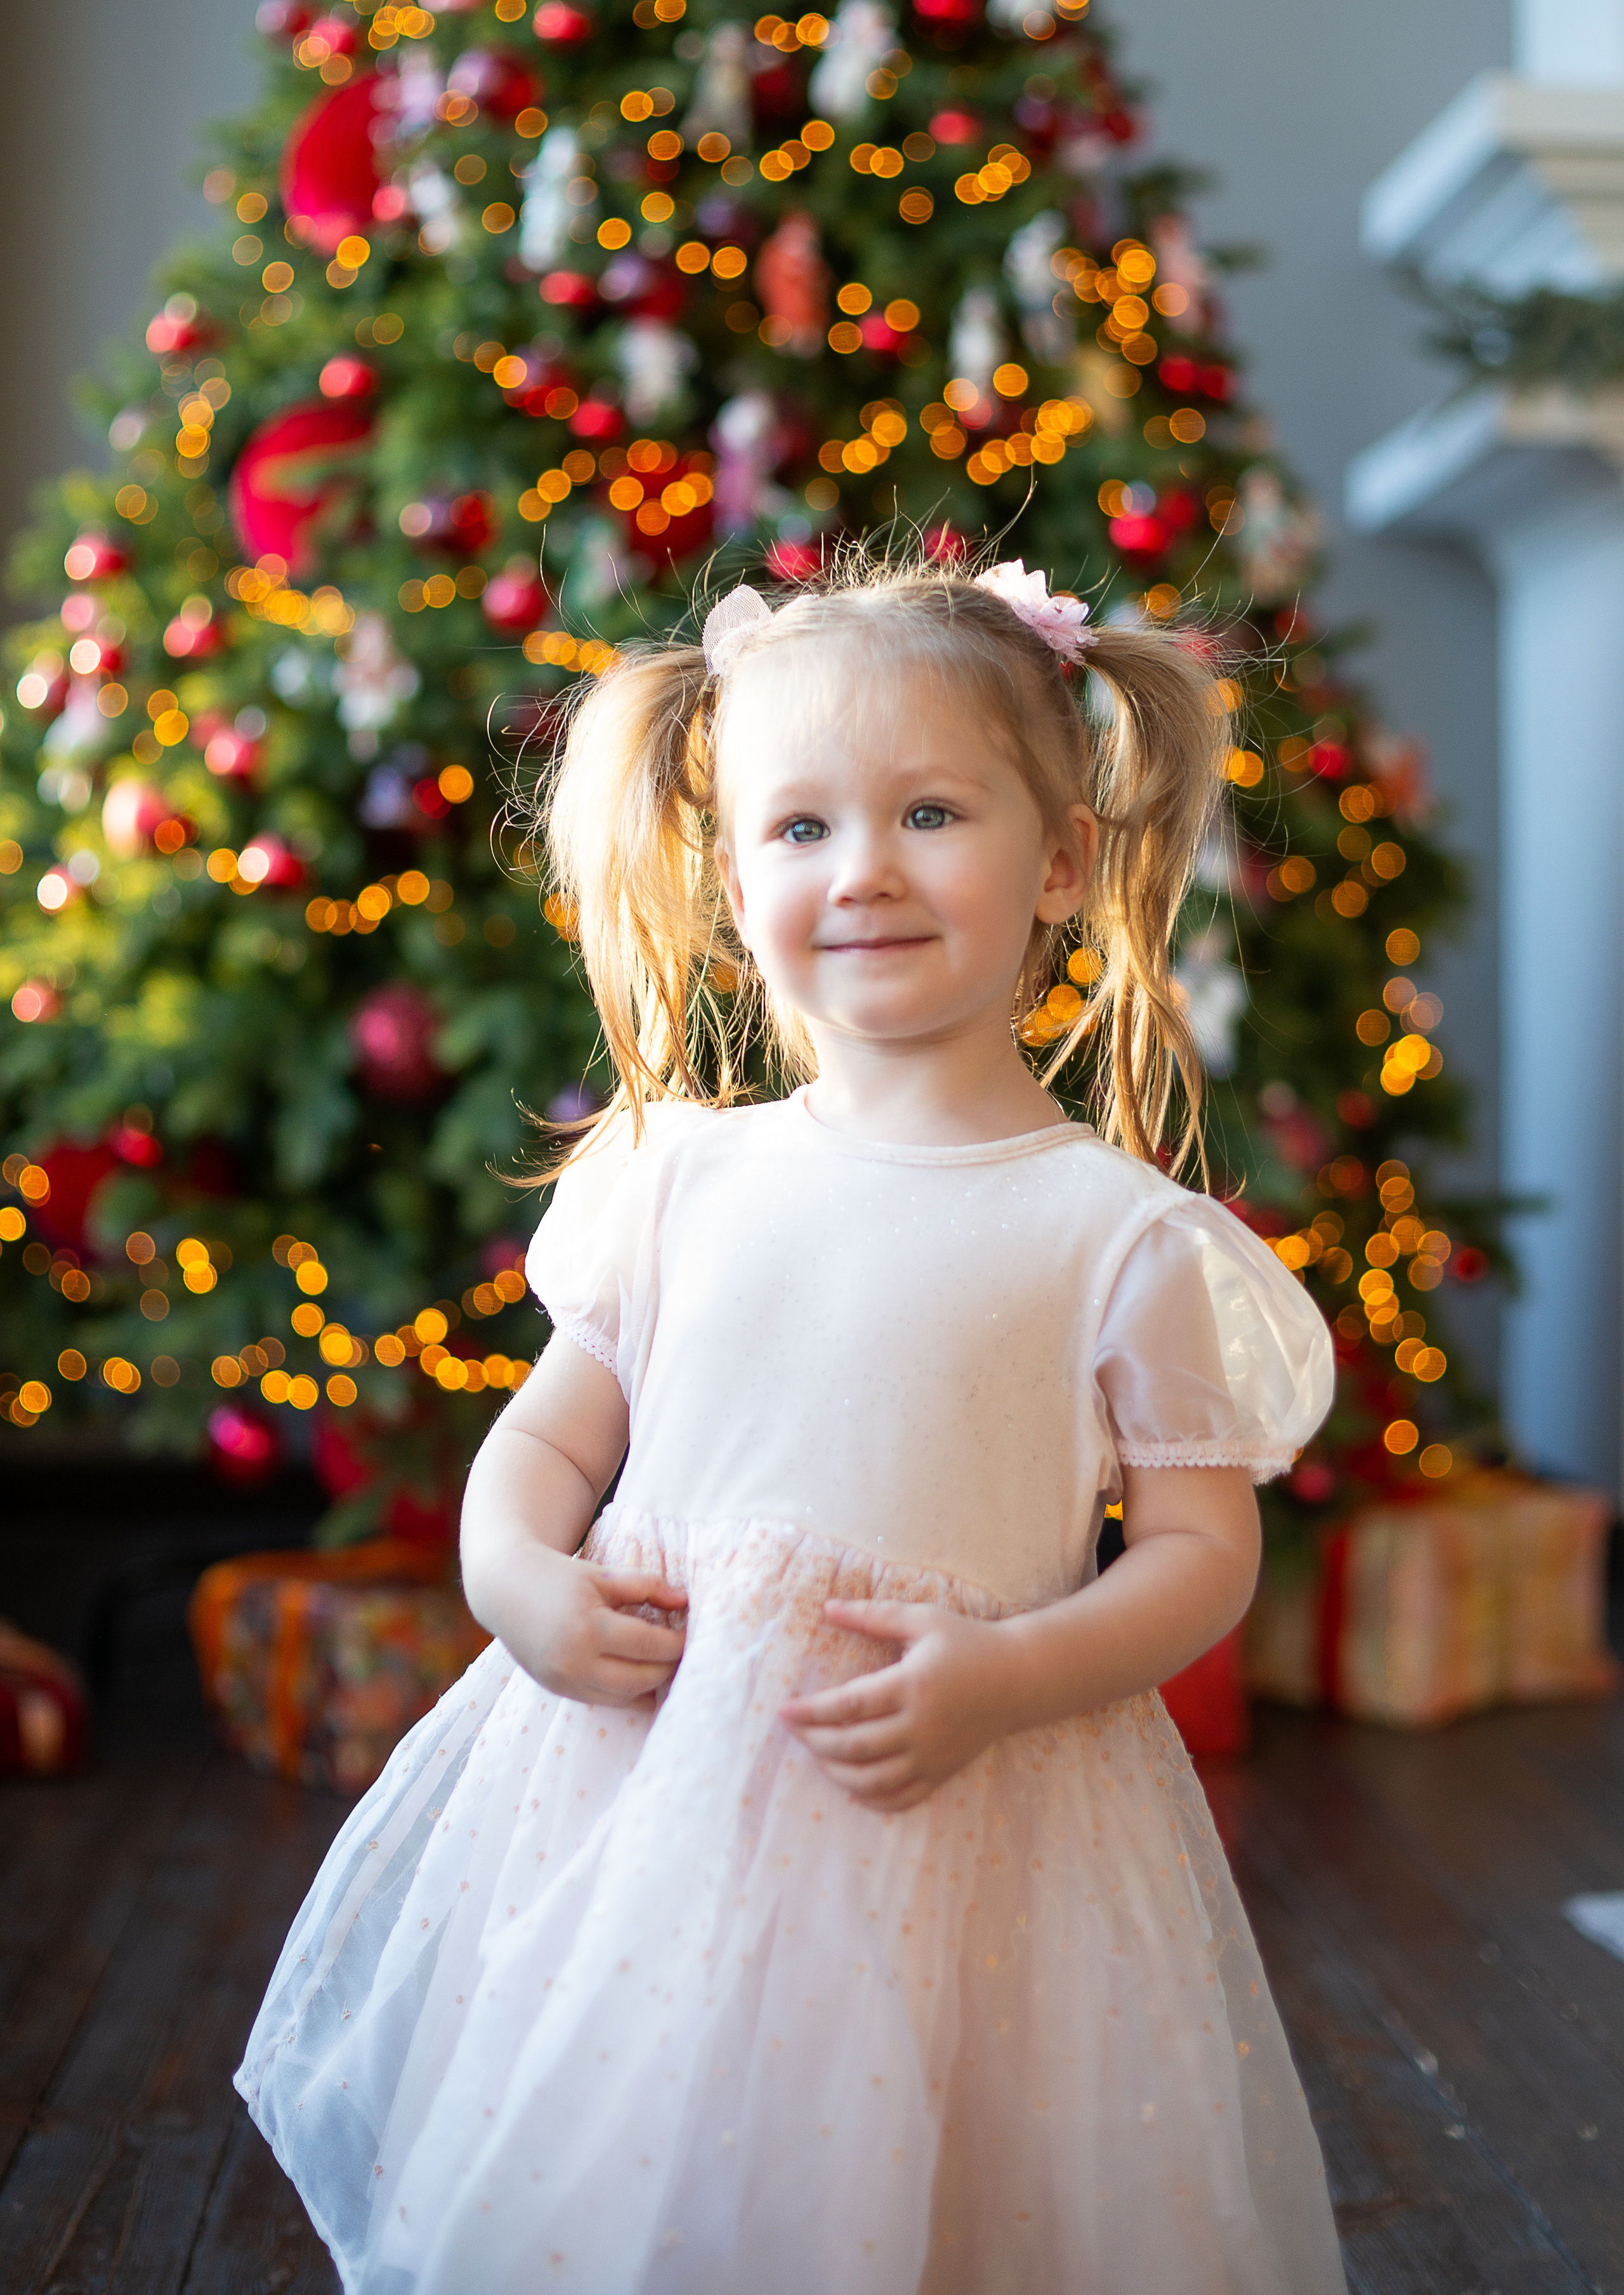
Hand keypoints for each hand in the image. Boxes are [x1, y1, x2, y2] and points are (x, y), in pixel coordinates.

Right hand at [505, 1549, 687, 1707]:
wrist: (505, 1589)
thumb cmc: (558, 1576)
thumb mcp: (602, 1574)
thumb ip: (646, 1585)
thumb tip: (683, 1601)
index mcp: (588, 1628)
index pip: (647, 1646)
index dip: (675, 1643)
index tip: (690, 1636)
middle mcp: (575, 1661)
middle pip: (640, 1678)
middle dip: (667, 1668)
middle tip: (683, 1653)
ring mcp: (564, 1681)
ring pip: (624, 1696)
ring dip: (650, 1685)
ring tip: (665, 1665)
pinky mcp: (558, 1689)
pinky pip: (603, 1700)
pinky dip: (627, 1693)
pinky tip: (641, 1678)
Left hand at [779, 1599, 1019, 1812]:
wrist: (1019, 1678)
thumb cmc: (968, 1642)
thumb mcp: (922, 1619)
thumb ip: (873, 1615)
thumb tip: (828, 1608)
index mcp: (912, 1684)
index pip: (849, 1705)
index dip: (811, 1711)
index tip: (783, 1710)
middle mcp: (921, 1725)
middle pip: (854, 1746)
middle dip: (815, 1741)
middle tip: (794, 1730)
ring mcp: (932, 1754)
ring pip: (873, 1779)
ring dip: (836, 1772)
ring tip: (817, 1755)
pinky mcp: (942, 1771)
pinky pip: (902, 1798)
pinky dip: (872, 1799)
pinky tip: (852, 1786)